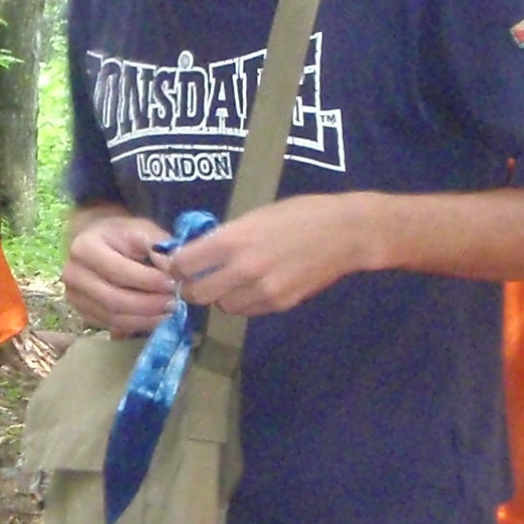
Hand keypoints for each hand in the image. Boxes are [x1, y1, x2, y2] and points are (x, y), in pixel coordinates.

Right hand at [63, 211, 175, 334]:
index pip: (119, 271)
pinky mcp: (82, 313)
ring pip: (113, 317)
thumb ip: (159, 247)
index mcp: (84, 247)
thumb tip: (174, 270)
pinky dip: (136, 325)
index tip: (174, 283)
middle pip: (114, 300)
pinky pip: (111, 326)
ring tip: (168, 312)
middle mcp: (72, 274)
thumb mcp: (143, 230)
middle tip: (174, 303)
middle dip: (148, 304)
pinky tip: (155, 318)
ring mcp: (74, 297)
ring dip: (145, 319)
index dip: (149, 281)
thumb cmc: (124, 235)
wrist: (100, 244)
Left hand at [164, 196, 372, 317]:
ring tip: (232, 280)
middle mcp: (243, 269)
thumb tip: (198, 251)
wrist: (346, 233)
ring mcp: (262, 290)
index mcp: (233, 240)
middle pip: (196, 294)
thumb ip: (225, 236)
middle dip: (193, 286)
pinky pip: (247, 310)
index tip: (180, 264)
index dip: (177, 266)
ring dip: (221, 296)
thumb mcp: (255, 216)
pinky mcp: (279, 304)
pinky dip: (244, 301)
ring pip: (222, 306)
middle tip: (199, 278)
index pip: (183, 265)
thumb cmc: (300, 213)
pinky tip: (255, 286)